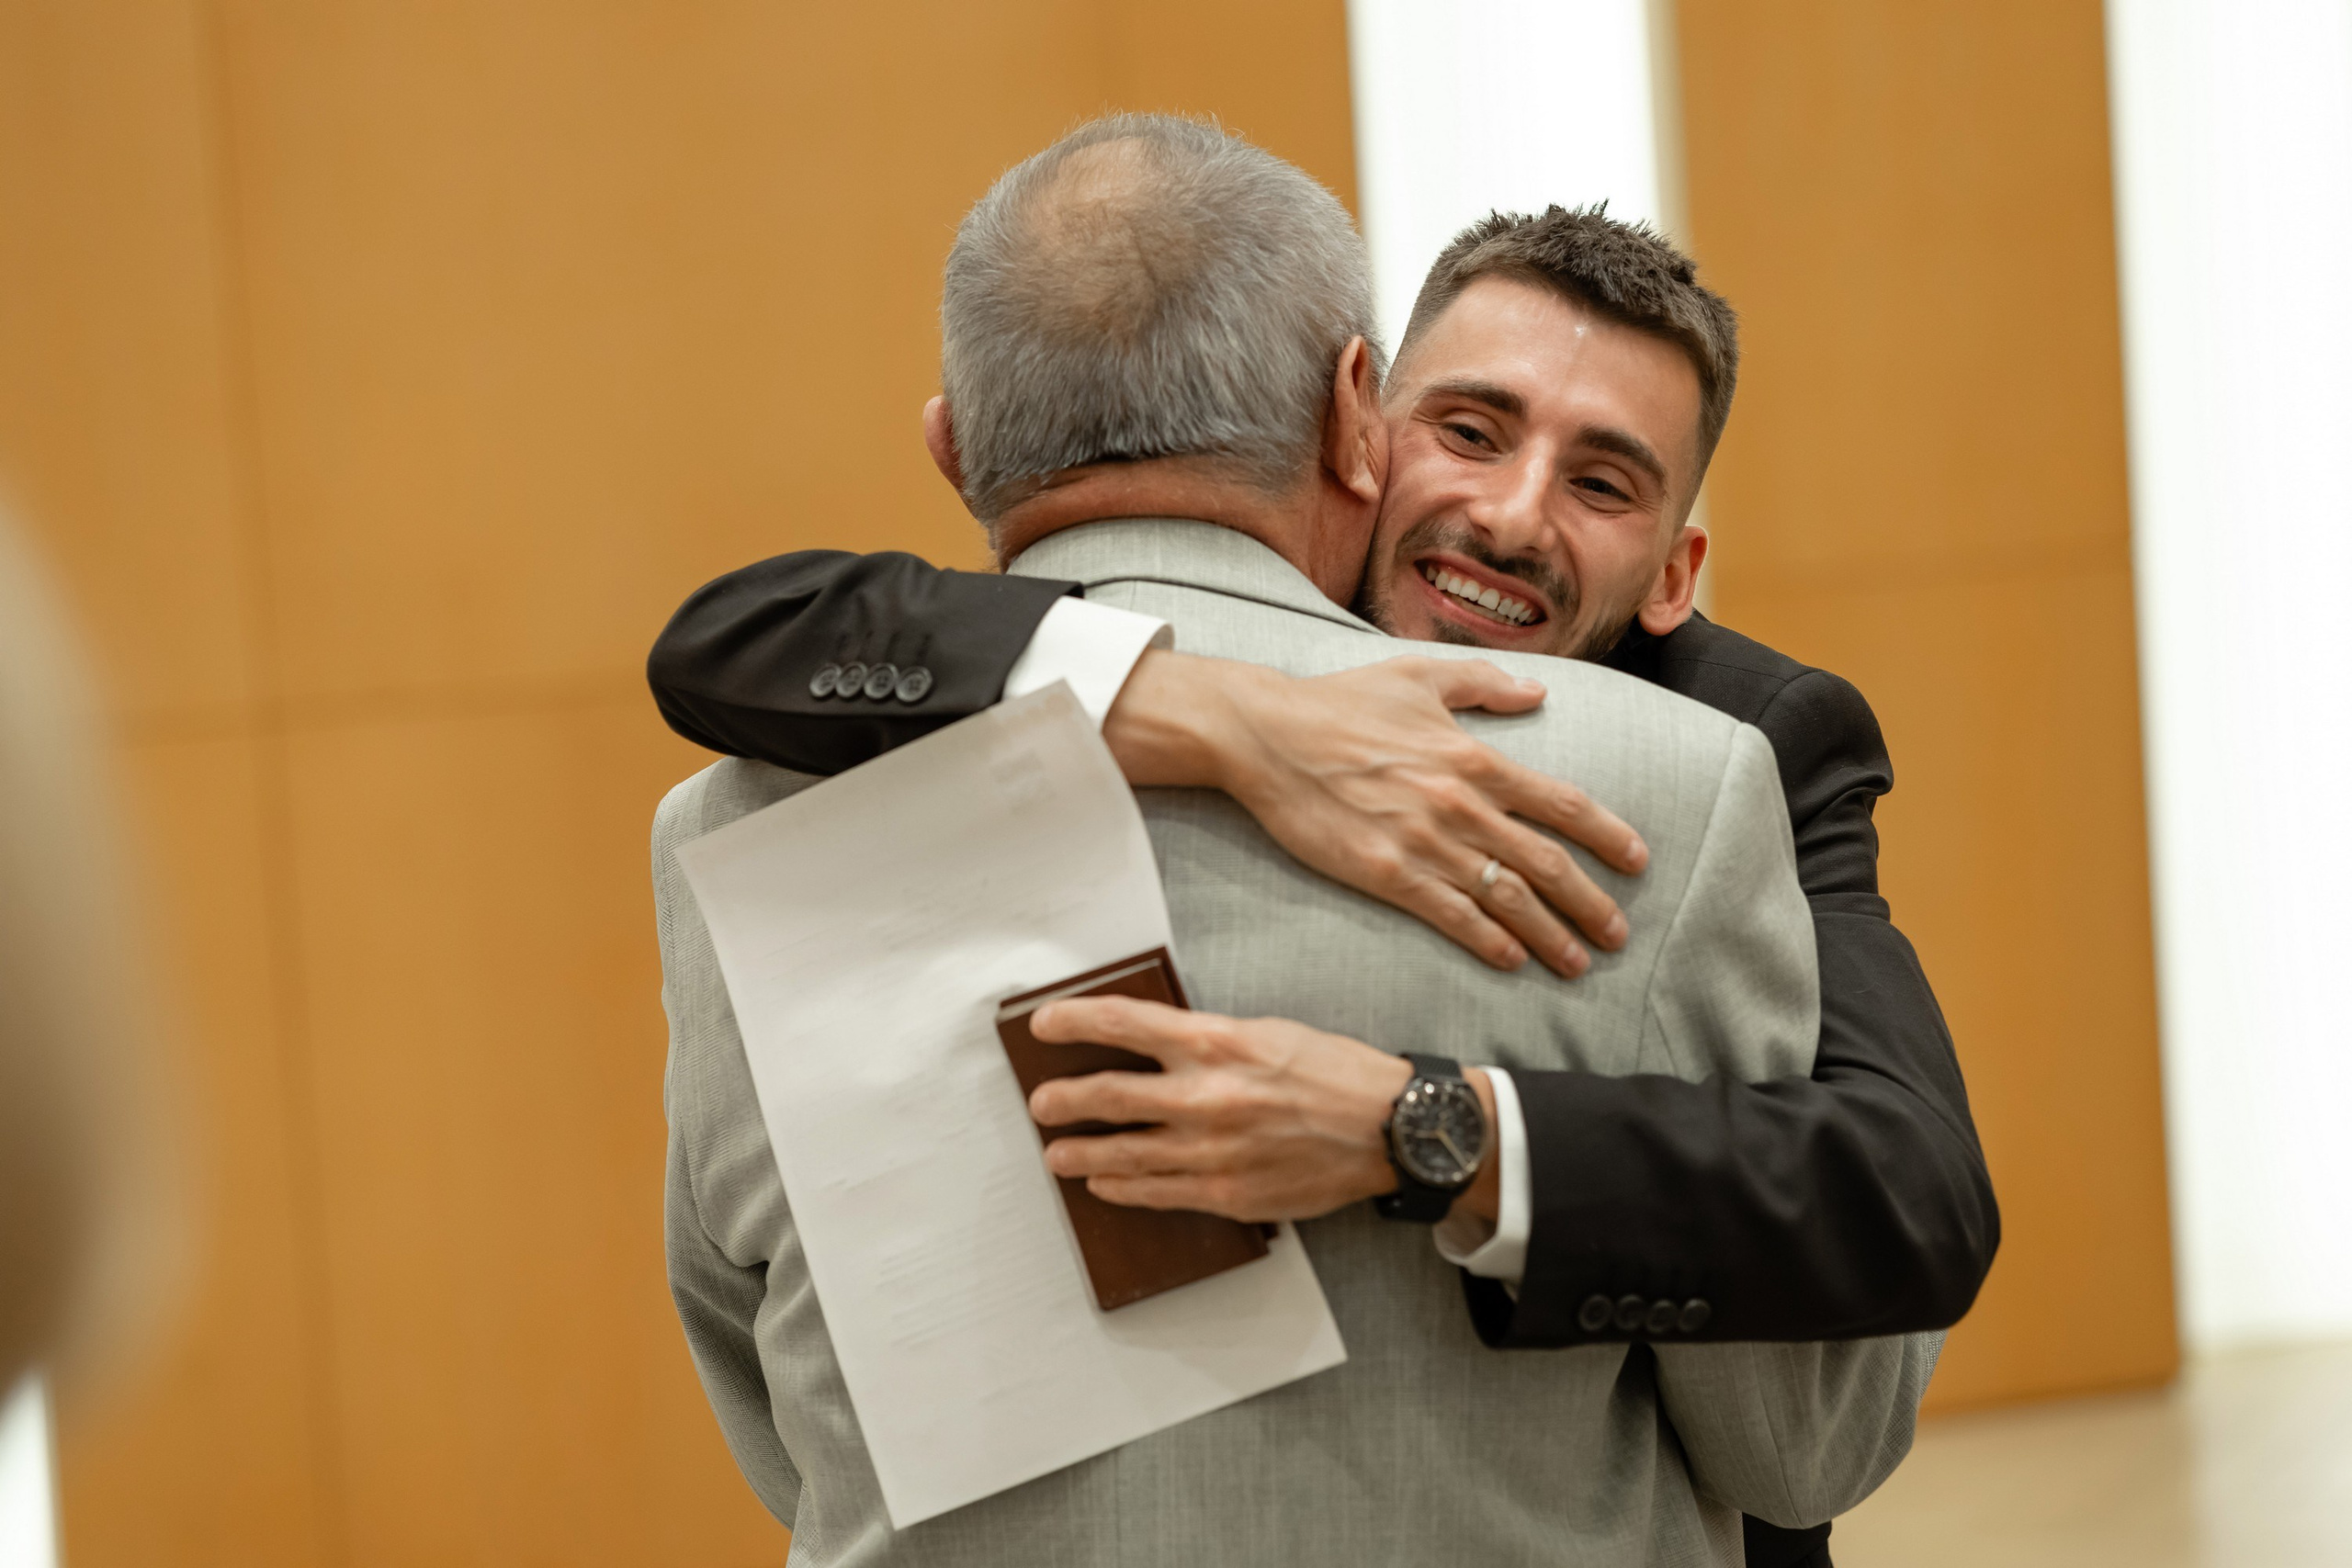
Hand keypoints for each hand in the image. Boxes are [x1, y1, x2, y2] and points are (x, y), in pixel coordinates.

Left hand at [1025, 995, 1497, 1224]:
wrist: (1390, 1128)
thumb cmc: (1335, 1073)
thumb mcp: (1266, 1031)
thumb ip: (1205, 1039)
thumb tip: (1152, 1044)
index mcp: (1215, 1041)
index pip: (1120, 1022)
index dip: (1071, 1021)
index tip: (1042, 1024)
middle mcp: (1205, 1095)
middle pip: (1105, 1095)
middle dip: (1062, 1100)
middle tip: (1042, 1102)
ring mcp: (1212, 1151)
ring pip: (1121, 1154)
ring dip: (1080, 1154)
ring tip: (1057, 1154)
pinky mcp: (1226, 1194)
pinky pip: (1156, 1194)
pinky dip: (1122, 1190)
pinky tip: (1106, 1187)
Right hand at [1104, 652, 1647, 975]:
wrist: (1268, 736)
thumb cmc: (1339, 702)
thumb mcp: (1418, 675)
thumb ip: (1483, 683)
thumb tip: (1537, 691)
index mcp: (1475, 757)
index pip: (1563, 804)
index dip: (1608, 836)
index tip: (1636, 862)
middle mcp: (1462, 804)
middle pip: (1548, 863)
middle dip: (1591, 904)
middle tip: (1617, 934)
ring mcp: (1426, 843)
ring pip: (1508, 898)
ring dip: (1549, 935)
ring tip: (1577, 962)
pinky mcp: (1388, 874)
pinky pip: (1452, 916)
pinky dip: (1489, 941)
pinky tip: (1512, 961)